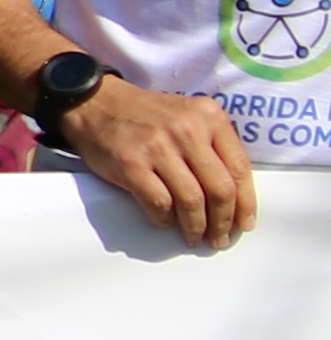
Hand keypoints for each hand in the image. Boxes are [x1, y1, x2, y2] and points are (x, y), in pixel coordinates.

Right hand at [63, 75, 261, 246]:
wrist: (95, 102)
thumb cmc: (144, 115)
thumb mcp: (188, 116)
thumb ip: (212, 144)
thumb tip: (230, 194)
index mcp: (209, 117)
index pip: (239, 168)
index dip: (245, 203)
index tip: (244, 223)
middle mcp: (188, 130)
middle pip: (219, 189)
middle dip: (223, 222)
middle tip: (219, 237)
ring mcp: (159, 147)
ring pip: (192, 201)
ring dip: (196, 227)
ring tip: (194, 237)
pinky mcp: (131, 163)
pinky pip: (159, 203)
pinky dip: (165, 219)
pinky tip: (165, 221)